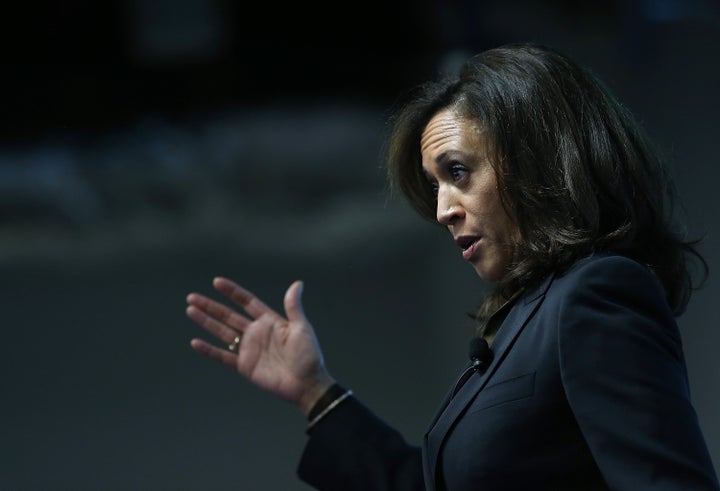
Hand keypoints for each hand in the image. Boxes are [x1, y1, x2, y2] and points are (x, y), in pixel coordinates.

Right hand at [186, 277, 334, 413]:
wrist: (307, 384)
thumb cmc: (309, 355)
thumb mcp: (302, 328)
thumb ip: (293, 307)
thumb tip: (297, 283)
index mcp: (269, 321)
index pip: (246, 302)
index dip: (232, 292)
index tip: (217, 282)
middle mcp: (256, 333)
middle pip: (228, 315)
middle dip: (210, 306)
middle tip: (192, 297)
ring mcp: (249, 349)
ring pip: (222, 332)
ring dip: (206, 322)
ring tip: (190, 310)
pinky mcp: (245, 366)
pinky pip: (223, 356)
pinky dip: (209, 350)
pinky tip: (195, 342)